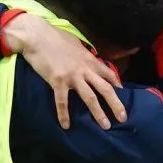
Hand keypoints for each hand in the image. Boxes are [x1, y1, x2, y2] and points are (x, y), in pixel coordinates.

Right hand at [2, 14, 125, 129]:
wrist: (38, 36)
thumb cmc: (56, 38)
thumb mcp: (77, 45)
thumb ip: (85, 55)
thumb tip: (89, 59)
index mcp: (90, 60)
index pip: (109, 74)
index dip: (118, 85)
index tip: (124, 95)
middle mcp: (85, 69)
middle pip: (105, 89)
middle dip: (116, 104)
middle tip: (123, 118)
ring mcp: (72, 76)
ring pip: (90, 97)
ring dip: (98, 113)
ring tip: (105, 126)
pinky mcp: (58, 81)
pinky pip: (62, 101)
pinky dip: (64, 114)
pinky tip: (66, 126)